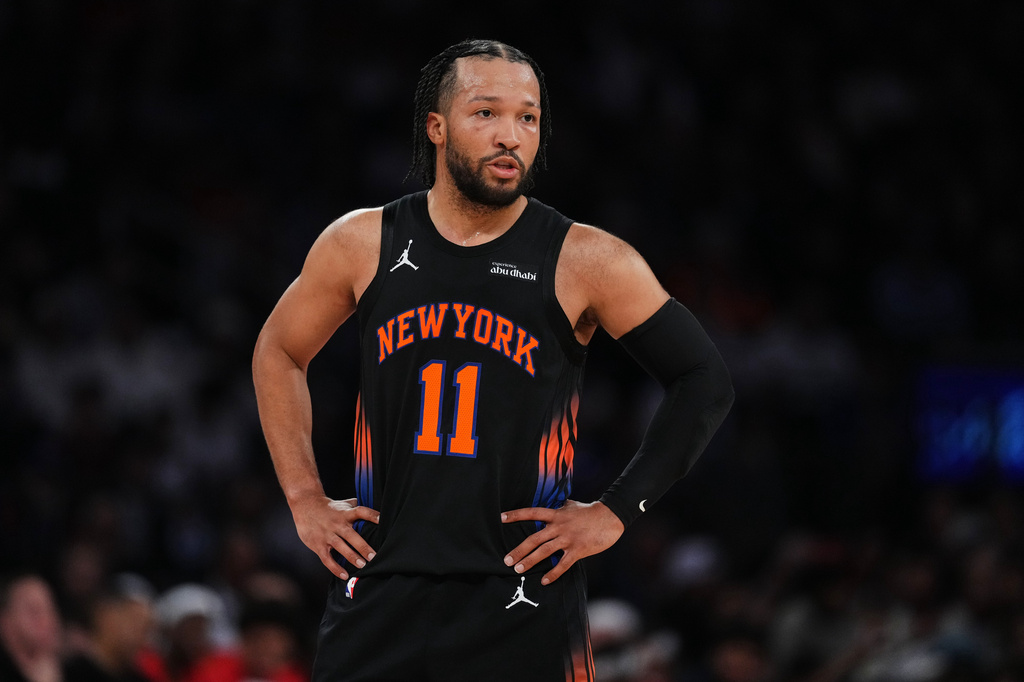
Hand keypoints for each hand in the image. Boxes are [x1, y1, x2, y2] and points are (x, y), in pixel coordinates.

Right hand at [290, 494, 379, 579]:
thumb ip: (356, 507)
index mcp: (345, 513)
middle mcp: (337, 524)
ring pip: (340, 547)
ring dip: (352, 556)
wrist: (305, 505)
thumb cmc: (328, 507)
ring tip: (363, 566)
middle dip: (363, 546)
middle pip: (351, 535)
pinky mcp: (318, 545)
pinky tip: (345, 575)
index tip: (382, 520)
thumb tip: (374, 506)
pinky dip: (335, 568)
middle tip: (374, 556)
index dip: (372, 515)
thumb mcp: (342, 504)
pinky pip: (327, 559)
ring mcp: (327, 535)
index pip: (361, 512)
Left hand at [501, 500, 623, 584]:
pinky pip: (563, 564)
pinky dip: (553, 574)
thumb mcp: (571, 505)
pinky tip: (545, 581)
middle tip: (507, 560)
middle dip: (519, 550)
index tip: (501, 518)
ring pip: (544, 551)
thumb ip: (560, 506)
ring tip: (518, 570)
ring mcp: (568, 539)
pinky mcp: (578, 550)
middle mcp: (559, 526)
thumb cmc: (590, 511)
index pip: (532, 513)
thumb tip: (555, 502)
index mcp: (556, 514)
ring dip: (530, 561)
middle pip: (534, 539)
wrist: (610, 517)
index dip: (516, 515)